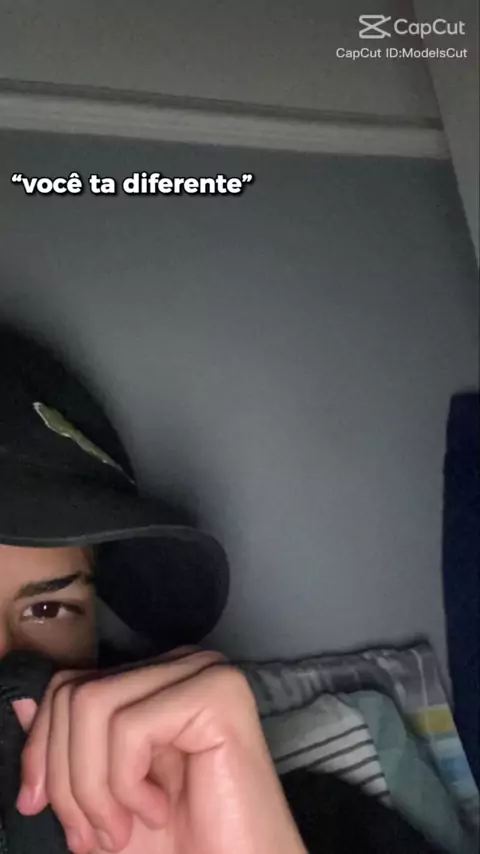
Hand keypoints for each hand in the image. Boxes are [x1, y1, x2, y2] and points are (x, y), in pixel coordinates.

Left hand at [13, 648, 306, 853]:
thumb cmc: (179, 842)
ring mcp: (203, 671)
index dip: (42, 749)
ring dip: (95, 788)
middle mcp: (181, 663)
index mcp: (156, 680)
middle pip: (75, 694)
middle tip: (95, 836)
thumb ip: (64, 750)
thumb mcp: (100, 796)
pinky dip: (127, 784)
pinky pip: (130, 727)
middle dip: (67, 779)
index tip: (37, 807)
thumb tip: (20, 704)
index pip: (69, 685)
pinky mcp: (218, 693)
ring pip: (93, 705)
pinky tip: (159, 809)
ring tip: (125, 829)